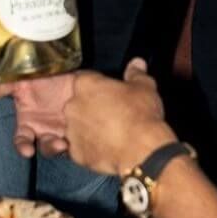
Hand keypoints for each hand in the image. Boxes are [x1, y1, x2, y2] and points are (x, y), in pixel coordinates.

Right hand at [0, 73, 73, 156]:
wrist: (73, 73)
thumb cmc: (44, 78)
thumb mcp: (21, 80)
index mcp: (29, 120)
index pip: (23, 139)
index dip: (23, 146)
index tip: (27, 150)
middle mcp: (43, 129)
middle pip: (41, 146)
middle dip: (43, 149)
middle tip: (49, 147)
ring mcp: (60, 129)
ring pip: (56, 146)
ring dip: (55, 147)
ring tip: (62, 143)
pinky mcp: (77, 129)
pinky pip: (74, 140)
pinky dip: (73, 141)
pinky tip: (73, 135)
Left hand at [64, 58, 174, 175]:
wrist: (142, 150)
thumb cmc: (141, 116)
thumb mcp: (144, 87)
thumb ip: (136, 73)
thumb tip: (137, 64)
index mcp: (86, 85)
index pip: (85, 79)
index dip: (99, 85)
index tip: (109, 91)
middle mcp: (73, 106)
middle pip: (78, 103)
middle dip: (91, 107)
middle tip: (112, 113)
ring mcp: (72, 131)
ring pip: (77, 126)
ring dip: (90, 128)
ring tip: (111, 133)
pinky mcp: (76, 153)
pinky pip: (81, 148)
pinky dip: (91, 148)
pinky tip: (108, 148)